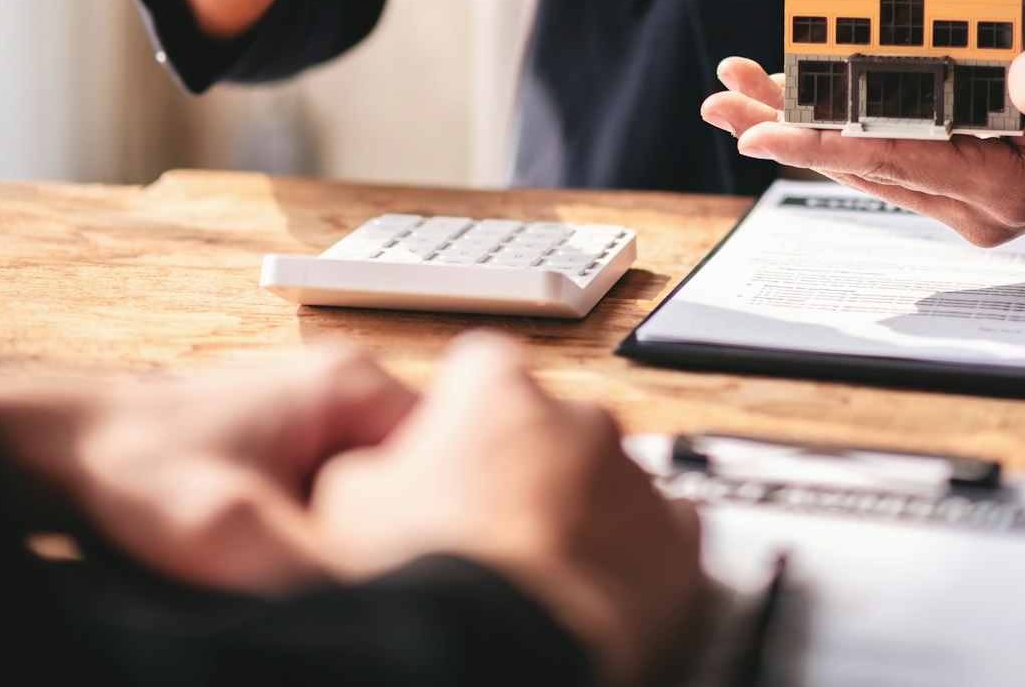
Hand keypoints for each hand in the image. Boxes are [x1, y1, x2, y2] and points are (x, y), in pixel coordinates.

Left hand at [0, 347, 414, 593]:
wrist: (60, 449)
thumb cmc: (132, 464)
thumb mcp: (233, 534)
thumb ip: (321, 568)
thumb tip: (392, 605)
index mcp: (358, 384)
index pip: (460, 458)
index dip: (445, 521)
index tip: (424, 569)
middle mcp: (351, 390)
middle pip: (423, 480)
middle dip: (402, 533)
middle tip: (367, 577)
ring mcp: (324, 417)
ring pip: (383, 497)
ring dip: (363, 540)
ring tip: (322, 571)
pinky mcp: (297, 447)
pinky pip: (346, 499)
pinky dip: (332, 536)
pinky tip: (298, 565)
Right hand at [307, 332, 704, 686]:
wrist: (499, 654)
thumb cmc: (425, 576)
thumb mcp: (346, 503)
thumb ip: (369, 464)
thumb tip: (374, 471)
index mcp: (497, 388)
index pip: (478, 370)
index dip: (456, 416)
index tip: (441, 459)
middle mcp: (577, 416)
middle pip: (547, 425)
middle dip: (523, 466)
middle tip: (484, 531)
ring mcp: (634, 476)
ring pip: (605, 479)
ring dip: (579, 512)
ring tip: (535, 574)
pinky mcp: (678, 543)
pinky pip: (660, 535)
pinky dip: (634, 557)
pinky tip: (593, 592)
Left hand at [700, 36, 1024, 245]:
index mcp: (1010, 185)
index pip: (895, 159)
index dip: (823, 141)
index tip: (759, 130)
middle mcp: (976, 205)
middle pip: (862, 163)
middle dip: (786, 129)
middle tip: (722, 100)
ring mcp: (964, 200)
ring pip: (866, 161)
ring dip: (802, 127)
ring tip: (739, 95)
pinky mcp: (960, 182)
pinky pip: (886, 156)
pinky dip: (839, 128)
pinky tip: (796, 104)